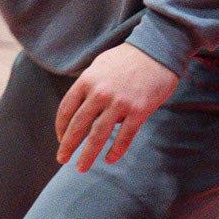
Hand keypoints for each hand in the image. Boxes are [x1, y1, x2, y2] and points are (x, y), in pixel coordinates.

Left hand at [55, 41, 179, 172]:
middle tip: (61, 159)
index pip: (66, 109)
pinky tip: (109, 160)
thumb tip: (79, 106)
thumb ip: (88, 85)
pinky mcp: (139, 111)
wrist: (158, 50)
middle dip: (68, 146)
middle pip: (78, 126)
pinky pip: (125, 136)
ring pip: (98, 135)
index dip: (61, 127)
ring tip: (81, 168)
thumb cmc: (127, 58)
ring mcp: (120, 103)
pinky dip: (116, 150)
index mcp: (87, 80)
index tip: (60, 139)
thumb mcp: (100, 65)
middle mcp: (100, 93)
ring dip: (88, 154)